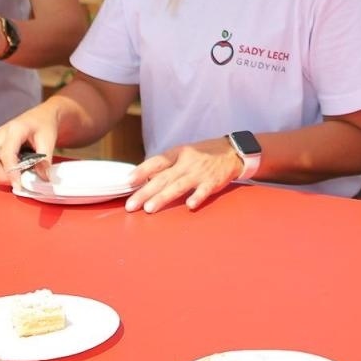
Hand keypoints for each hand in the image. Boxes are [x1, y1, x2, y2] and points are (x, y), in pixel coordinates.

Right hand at [0, 104, 57, 183]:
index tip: (19, 185)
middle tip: (17, 181)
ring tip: (19, 175)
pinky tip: (17, 169)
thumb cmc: (46, 124)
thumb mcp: (49, 140)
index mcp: (15, 129)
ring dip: (1, 173)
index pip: (6, 155)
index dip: (11, 172)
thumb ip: (45, 161)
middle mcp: (1, 134)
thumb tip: (43, 179)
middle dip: (0, 175)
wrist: (44, 114)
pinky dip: (2, 169)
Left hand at [125, 138, 242, 213]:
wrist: (232, 151)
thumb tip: (144, 178)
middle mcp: (187, 162)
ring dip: (163, 197)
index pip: (157, 162)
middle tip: (131, 205)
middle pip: (163, 178)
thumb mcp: (184, 153)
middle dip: (146, 192)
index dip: (142, 170)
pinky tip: (189, 206)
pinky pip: (204, 190)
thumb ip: (166, 165)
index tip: (128, 181)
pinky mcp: (213, 181)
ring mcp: (200, 172)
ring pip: (179, 185)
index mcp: (178, 153)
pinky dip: (197, 197)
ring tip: (149, 209)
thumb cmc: (203, 154)